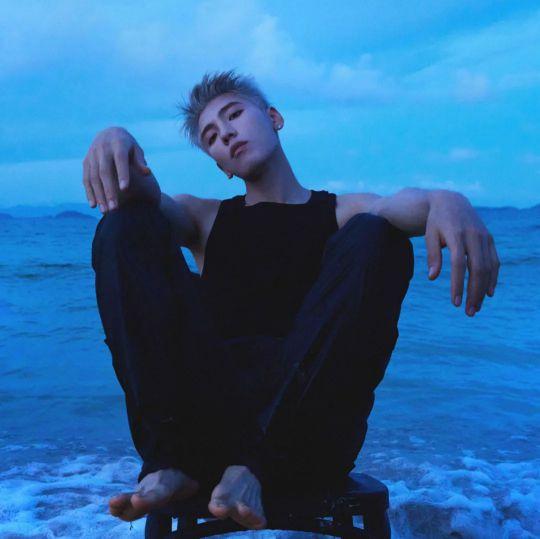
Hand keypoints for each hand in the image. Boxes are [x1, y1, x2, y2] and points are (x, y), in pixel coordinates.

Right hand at [82, 126, 150, 212]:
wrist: (109, 133)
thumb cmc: (128, 146)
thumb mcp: (136, 149)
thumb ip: (140, 161)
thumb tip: (147, 172)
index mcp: (118, 144)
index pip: (120, 160)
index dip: (122, 174)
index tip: (125, 190)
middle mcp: (103, 149)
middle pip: (104, 172)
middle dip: (109, 191)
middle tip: (115, 208)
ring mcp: (92, 155)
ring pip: (93, 177)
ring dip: (98, 195)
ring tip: (105, 211)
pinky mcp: (86, 162)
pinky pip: (86, 178)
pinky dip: (89, 192)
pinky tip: (94, 205)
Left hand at [424, 192, 499, 315]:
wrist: (451, 202)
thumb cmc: (435, 222)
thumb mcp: (429, 235)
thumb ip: (432, 255)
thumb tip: (433, 277)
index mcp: (457, 235)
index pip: (459, 264)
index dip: (458, 284)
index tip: (455, 302)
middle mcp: (474, 236)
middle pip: (478, 269)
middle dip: (474, 292)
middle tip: (468, 312)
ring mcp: (484, 238)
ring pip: (488, 267)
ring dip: (483, 289)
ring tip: (475, 307)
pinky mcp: (490, 240)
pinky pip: (494, 261)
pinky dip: (493, 278)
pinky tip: (488, 293)